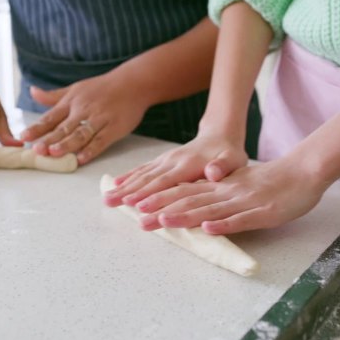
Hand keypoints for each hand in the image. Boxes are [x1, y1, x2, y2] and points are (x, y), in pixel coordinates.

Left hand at [20, 75, 149, 164]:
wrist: (133, 83)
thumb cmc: (102, 88)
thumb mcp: (75, 88)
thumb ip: (53, 96)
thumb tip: (31, 91)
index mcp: (72, 102)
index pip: (51, 117)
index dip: (37, 128)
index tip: (23, 138)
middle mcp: (83, 110)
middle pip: (63, 127)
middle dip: (49, 139)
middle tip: (36, 150)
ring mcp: (99, 119)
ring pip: (81, 134)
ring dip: (67, 144)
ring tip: (54, 153)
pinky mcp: (114, 127)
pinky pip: (101, 140)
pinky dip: (91, 150)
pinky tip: (81, 159)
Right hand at [103, 132, 246, 207]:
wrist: (219, 135)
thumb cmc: (228, 153)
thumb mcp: (233, 159)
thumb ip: (223, 167)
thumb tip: (213, 172)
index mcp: (188, 165)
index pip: (166, 181)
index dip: (150, 193)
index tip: (134, 203)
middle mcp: (172, 161)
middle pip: (147, 179)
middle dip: (128, 192)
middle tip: (109, 202)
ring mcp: (164, 160)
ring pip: (141, 174)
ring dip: (123, 187)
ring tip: (107, 198)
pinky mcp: (161, 161)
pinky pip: (142, 169)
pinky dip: (127, 177)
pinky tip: (114, 184)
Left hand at [134, 157, 328, 233]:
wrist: (303, 171)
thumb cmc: (268, 181)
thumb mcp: (236, 184)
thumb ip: (213, 192)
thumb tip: (188, 201)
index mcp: (218, 186)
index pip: (183, 191)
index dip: (160, 199)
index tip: (136, 205)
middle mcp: (226, 192)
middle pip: (190, 201)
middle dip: (163, 210)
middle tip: (139, 219)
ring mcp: (243, 201)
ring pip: (211, 209)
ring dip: (186, 217)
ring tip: (163, 222)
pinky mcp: (263, 212)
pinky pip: (241, 219)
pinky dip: (224, 224)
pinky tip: (208, 228)